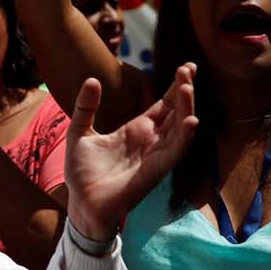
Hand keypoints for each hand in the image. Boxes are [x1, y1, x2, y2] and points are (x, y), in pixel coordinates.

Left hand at [63, 65, 199, 240]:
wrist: (80, 202)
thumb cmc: (82, 172)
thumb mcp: (79, 132)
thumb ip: (86, 107)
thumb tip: (93, 80)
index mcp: (136, 130)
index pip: (163, 105)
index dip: (174, 87)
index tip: (185, 67)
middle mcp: (151, 142)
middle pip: (175, 112)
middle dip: (184, 91)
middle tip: (189, 68)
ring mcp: (155, 156)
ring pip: (179, 129)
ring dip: (186, 108)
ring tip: (187, 86)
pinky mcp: (155, 172)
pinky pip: (174, 152)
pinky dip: (184, 137)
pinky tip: (191, 120)